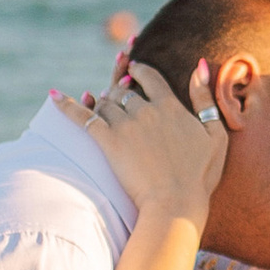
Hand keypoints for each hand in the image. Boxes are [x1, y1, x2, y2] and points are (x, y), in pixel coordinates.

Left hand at [57, 60, 224, 223]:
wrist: (176, 203)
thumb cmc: (200, 175)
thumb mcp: (215, 134)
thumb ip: (205, 99)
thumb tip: (199, 66)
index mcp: (170, 106)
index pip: (150, 77)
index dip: (139, 71)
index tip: (132, 69)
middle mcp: (146, 110)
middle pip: (125, 92)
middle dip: (119, 92)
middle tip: (116, 97)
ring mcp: (125, 125)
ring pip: (106, 104)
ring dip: (102, 103)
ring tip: (99, 107)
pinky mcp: (108, 142)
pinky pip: (83, 118)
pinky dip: (67, 106)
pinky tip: (54, 95)